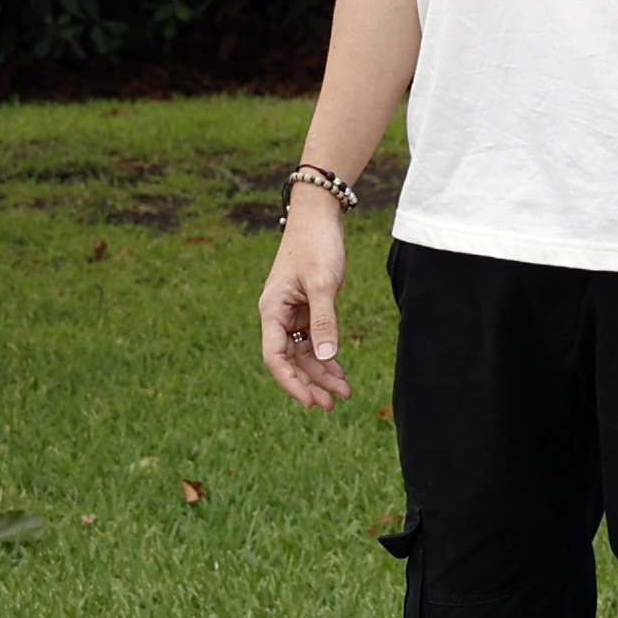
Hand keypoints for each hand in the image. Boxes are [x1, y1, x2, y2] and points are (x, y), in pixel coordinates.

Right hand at [257, 191, 353, 409]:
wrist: (320, 213)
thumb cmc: (317, 243)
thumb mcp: (322, 282)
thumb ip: (325, 321)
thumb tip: (326, 359)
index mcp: (272, 310)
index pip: (275, 357)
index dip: (291, 382)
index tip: (311, 401)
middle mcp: (278, 315)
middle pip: (290, 360)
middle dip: (311, 383)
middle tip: (333, 404)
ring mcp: (292, 312)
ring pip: (304, 353)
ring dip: (321, 373)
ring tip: (344, 393)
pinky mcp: (307, 306)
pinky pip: (314, 339)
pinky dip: (326, 355)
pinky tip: (340, 371)